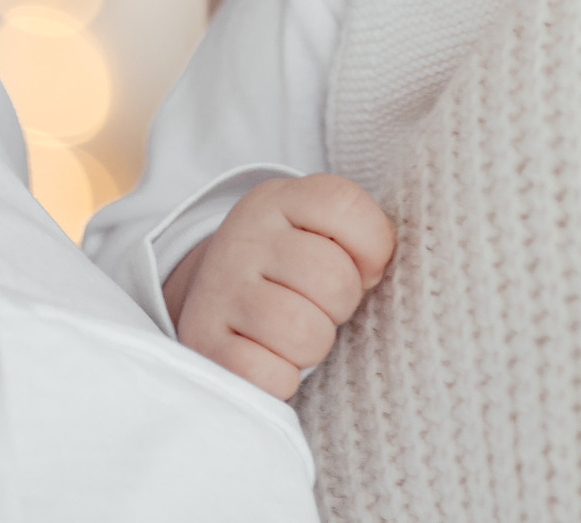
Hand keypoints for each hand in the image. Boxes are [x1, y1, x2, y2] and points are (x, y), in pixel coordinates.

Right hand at [164, 174, 394, 398]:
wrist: (213, 301)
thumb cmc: (291, 268)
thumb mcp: (320, 229)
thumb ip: (362, 233)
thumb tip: (377, 270)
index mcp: (277, 200)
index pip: (345, 204)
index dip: (372, 245)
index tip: (361, 266)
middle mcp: (243, 239)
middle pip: (335, 280)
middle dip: (342, 305)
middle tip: (321, 306)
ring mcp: (219, 291)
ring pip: (306, 334)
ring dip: (314, 346)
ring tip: (296, 334)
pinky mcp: (204, 344)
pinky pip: (272, 376)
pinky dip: (282, 379)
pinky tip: (269, 361)